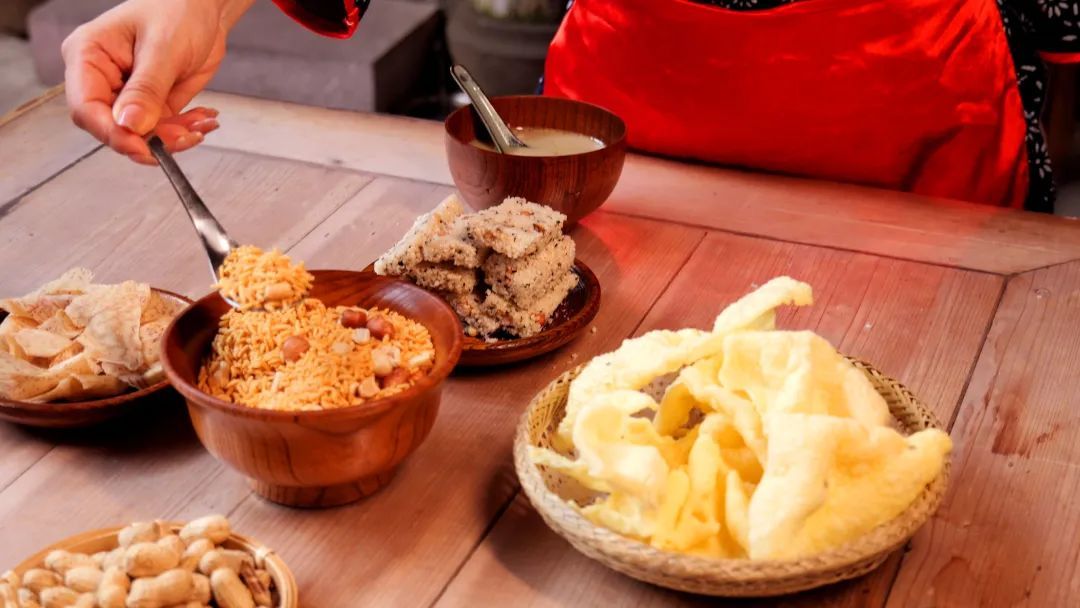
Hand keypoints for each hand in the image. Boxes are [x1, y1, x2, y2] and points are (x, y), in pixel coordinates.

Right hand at [61, 0, 253, 163]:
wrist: (204, 8)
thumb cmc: (177, 9)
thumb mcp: (163, 48)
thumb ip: (146, 89)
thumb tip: (129, 126)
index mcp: (88, 56)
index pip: (86, 108)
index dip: (112, 133)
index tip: (142, 148)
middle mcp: (102, 79)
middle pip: (113, 128)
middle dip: (150, 139)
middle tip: (185, 137)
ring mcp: (126, 94)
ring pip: (141, 135)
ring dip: (173, 138)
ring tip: (202, 125)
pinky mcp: (151, 104)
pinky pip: (162, 130)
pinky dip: (184, 131)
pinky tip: (205, 119)